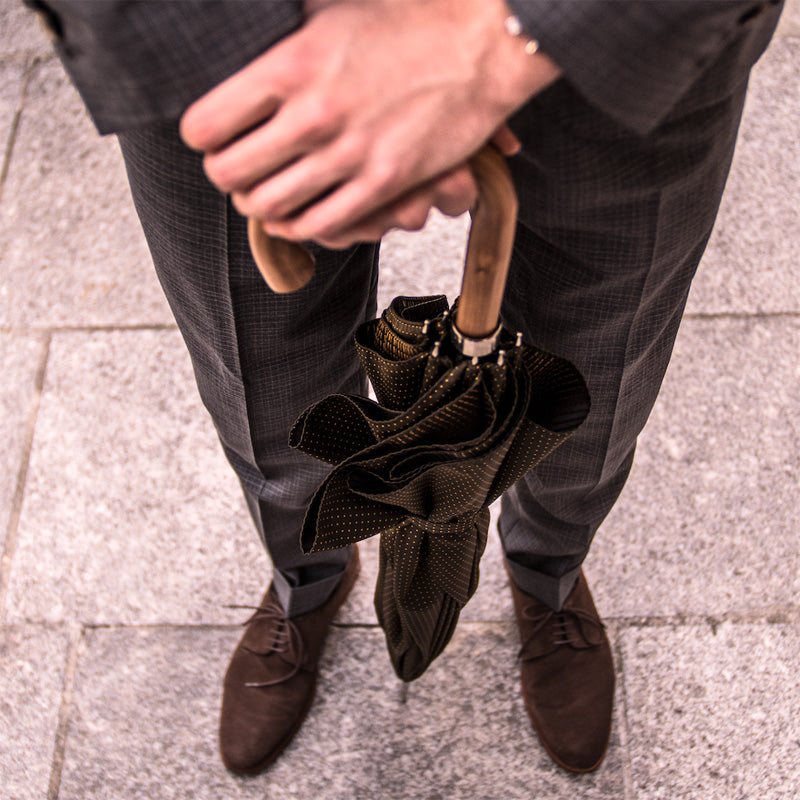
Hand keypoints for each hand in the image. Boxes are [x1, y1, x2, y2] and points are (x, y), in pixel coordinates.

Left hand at [180, 0, 559, 245]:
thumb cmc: (409, 24)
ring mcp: (349, 154)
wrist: (482, 48)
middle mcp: (314, 113)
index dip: (202, 138)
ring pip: (269, 206)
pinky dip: (298, 227)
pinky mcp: (383, 184)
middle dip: (225, 177)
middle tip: (235, 172)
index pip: (206, 125)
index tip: (212, 139)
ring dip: (259, 205)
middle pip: (230, 174)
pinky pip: (320, 224)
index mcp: (290, 64)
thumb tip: (237, 43)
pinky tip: (297, 217)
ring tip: (265, 195)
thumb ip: (279, 40)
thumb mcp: (328, 13)